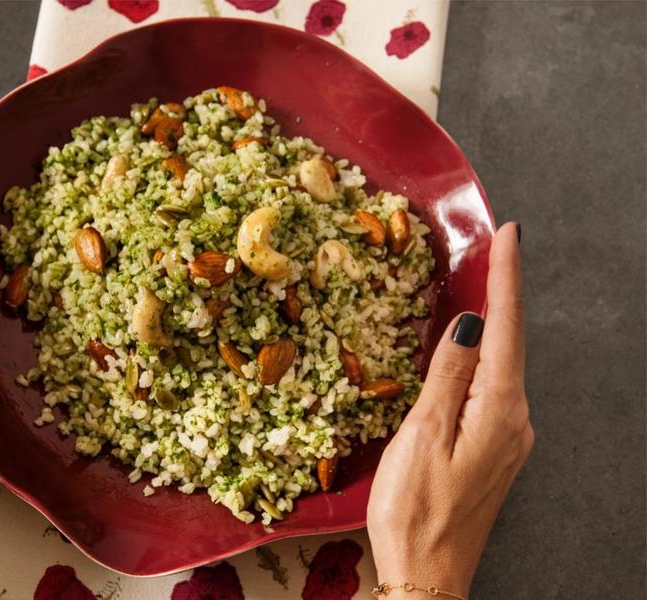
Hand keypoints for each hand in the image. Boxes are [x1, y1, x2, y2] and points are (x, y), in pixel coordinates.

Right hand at [367, 223, 532, 596]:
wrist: (426, 575)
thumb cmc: (416, 512)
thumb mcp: (423, 436)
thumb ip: (448, 376)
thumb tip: (467, 324)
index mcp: (499, 411)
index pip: (507, 329)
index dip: (507, 278)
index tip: (509, 233)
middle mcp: (514, 419)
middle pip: (510, 342)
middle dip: (500, 292)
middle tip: (487, 249)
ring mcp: (506, 436)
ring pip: (499, 365)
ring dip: (488, 324)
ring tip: (472, 286)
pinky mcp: (492, 448)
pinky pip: (488, 388)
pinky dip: (478, 358)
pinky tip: (461, 349)